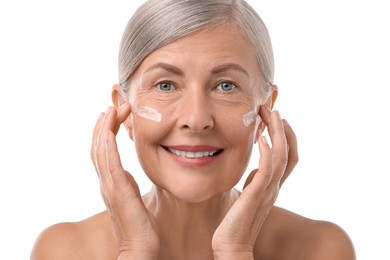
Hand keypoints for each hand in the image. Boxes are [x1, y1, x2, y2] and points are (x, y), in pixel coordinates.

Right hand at [91, 104, 159, 257]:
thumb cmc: (141, 227)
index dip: (105, 133)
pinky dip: (107, 141)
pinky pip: (109, 160)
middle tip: (113, 106)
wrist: (141, 248)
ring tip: (112, 109)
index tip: (111, 116)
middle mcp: (106, 182)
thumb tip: (131, 177)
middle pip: (99, 146)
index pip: (103, 152)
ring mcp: (109, 185)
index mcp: (111, 183)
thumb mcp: (135, 199)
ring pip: (101, 149)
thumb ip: (129, 186)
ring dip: (105, 127)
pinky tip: (110, 127)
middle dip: (105, 125)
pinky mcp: (117, 188)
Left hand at [212, 107, 297, 256]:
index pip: (288, 157)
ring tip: (271, 114)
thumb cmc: (235, 221)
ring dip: (277, 133)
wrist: (231, 244)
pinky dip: (267, 153)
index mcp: (271, 186)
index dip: (286, 137)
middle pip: (288, 152)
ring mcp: (268, 191)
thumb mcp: (247, 195)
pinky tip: (262, 138)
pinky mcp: (256, 196)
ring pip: (281, 157)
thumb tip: (254, 168)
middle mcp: (274, 187)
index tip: (277, 119)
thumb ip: (254, 182)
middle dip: (282, 129)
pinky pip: (267, 171)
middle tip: (272, 108)